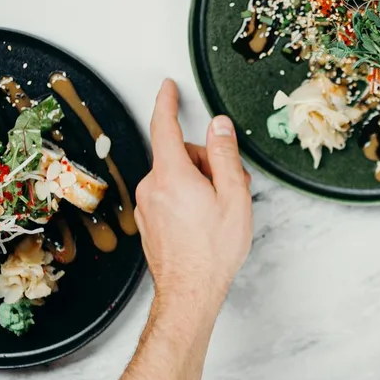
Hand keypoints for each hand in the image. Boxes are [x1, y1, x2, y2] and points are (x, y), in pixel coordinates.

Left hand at [135, 79, 252, 312]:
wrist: (190, 292)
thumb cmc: (213, 250)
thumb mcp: (233, 196)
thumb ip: (224, 155)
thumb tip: (218, 126)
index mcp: (172, 175)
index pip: (164, 126)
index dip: (167, 103)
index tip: (168, 88)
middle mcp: (152, 187)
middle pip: (179, 155)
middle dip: (205, 163)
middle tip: (228, 188)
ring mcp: (147, 206)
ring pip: (175, 177)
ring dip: (198, 183)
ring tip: (217, 211)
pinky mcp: (147, 221)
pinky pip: (168, 196)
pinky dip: (186, 199)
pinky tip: (202, 222)